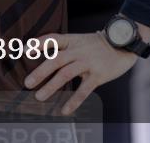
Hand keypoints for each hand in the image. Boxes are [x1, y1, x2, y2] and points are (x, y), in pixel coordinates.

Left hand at [24, 31, 142, 114]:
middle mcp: (79, 50)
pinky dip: (73, 101)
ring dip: (51, 86)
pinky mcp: (98, 75)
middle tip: (27, 83)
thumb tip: (42, 57)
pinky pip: (84, 90)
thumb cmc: (96, 45)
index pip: (53, 39)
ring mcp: (88, 62)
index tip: (25, 50)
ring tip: (39, 97)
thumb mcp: (79, 40)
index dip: (39, 43)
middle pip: (56, 60)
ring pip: (66, 74)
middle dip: (40, 71)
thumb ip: (64, 47)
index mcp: (73, 40)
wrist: (123, 44)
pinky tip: (64, 110)